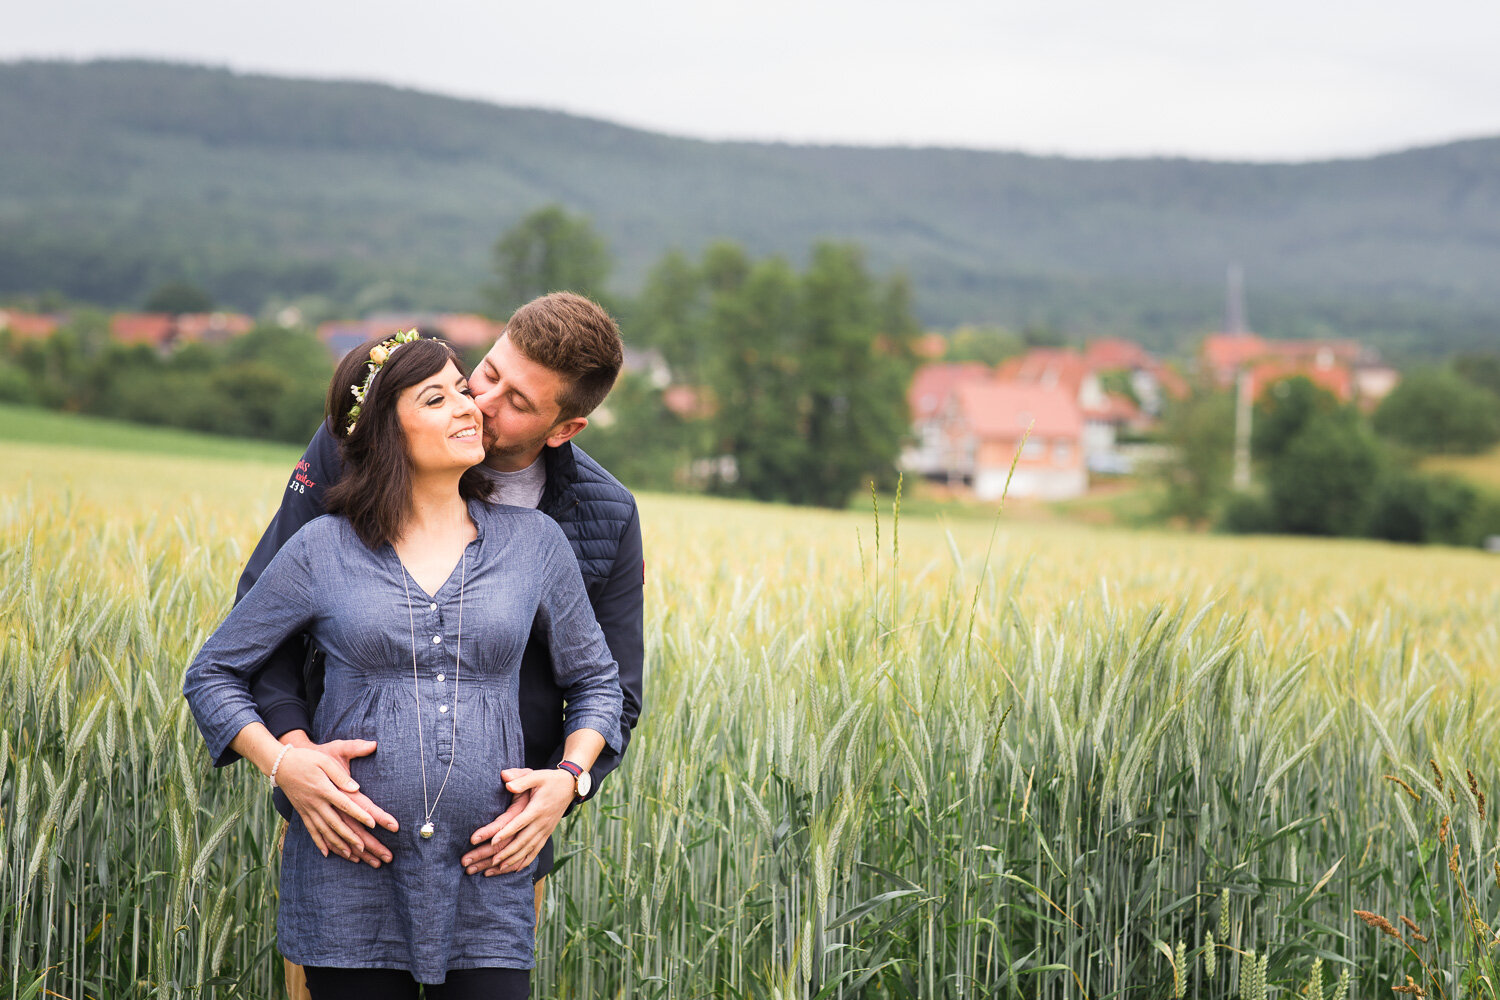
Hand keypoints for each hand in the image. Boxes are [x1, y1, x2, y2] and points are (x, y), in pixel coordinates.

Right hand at [276, 739, 398, 864]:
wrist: (280, 765)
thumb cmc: (306, 759)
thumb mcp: (324, 761)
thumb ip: (340, 775)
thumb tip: (355, 788)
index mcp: (324, 789)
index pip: (345, 804)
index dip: (359, 814)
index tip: (372, 823)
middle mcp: (315, 803)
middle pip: (335, 823)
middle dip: (351, 837)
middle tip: (365, 849)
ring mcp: (307, 810)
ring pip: (324, 831)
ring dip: (338, 844)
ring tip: (351, 855)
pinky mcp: (302, 813)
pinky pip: (311, 831)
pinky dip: (319, 843)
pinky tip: (327, 853)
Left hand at [462, 768, 574, 875]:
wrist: (570, 786)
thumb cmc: (550, 780)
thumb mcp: (537, 775)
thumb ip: (521, 779)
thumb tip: (505, 779)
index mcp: (537, 809)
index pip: (520, 823)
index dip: (507, 832)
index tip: (493, 841)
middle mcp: (542, 822)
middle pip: (523, 841)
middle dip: (507, 852)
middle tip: (491, 861)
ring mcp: (545, 830)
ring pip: (529, 849)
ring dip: (514, 860)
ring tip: (499, 868)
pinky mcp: (547, 834)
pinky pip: (536, 850)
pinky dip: (526, 861)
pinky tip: (515, 869)